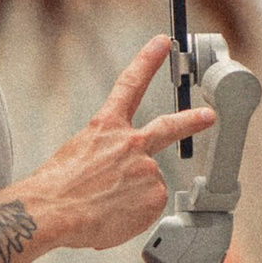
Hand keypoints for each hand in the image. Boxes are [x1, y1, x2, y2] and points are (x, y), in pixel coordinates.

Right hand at [15, 38, 216, 257]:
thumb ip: (105, 159)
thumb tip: (117, 182)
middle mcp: (130, 142)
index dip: (147, 61)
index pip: (129, 84)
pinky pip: (148, 209)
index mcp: (105, 127)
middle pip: (169, 127)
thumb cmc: (55, 187)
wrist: (52, 210)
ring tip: (103, 207)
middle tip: (208, 116)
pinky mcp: (154, 194)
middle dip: (192, 120)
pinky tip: (112, 218)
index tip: (161, 44)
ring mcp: (146, 168)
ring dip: (130, 199)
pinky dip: (133, 217)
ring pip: (147, 185)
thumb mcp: (77, 156)